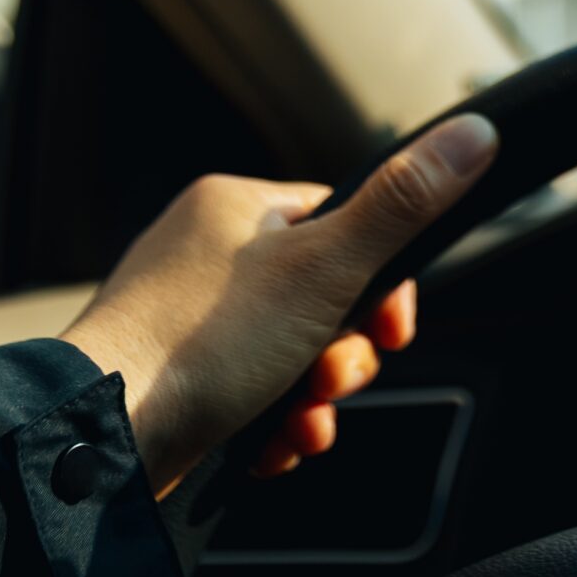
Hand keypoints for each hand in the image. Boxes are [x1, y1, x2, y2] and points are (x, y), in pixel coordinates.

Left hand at [59, 115, 499, 492]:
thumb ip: (404, 204)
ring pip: (289, 351)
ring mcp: (180, 317)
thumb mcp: (326, 268)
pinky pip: (247, 391)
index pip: (343, 221)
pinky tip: (271, 446)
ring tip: (300, 422)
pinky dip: (271, 422)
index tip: (394, 329)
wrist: (100, 440)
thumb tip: (476, 130)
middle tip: (335, 380)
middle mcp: (202, 251)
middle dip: (345, 352)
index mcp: (234, 204)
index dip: (384, 282)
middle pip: (321, 294)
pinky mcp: (170, 377)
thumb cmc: (205, 345)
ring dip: (313, 396)